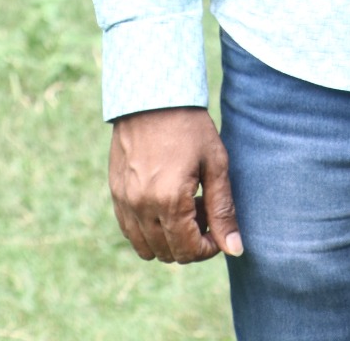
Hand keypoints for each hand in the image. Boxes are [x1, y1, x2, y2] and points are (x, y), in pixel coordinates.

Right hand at [109, 105, 243, 262]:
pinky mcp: (115, 193)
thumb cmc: (190, 126)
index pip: (188, 251)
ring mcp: (124, 202)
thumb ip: (223, 210)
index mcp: (169, 201)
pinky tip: (164, 205)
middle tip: (204, 212)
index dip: (208, 248)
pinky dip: (148, 231)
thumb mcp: (215, 164)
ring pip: (146, 248)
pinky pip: (129, 231)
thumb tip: (234, 248)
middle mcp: (142, 207)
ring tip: (185, 208)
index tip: (218, 229)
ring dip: (168, 239)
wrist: (152, 97)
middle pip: (168, 253)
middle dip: (191, 242)